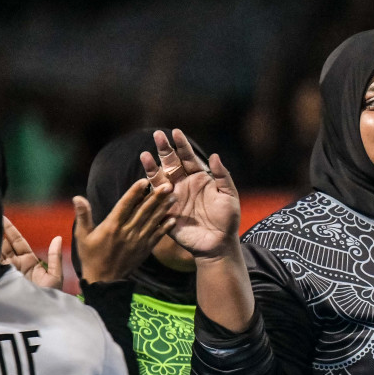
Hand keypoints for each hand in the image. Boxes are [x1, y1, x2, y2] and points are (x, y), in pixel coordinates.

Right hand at [1, 216, 64, 290]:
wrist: (42, 313)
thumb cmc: (51, 297)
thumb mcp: (55, 276)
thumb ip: (55, 257)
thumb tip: (57, 237)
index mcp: (28, 261)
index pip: (17, 241)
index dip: (10, 230)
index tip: (2, 217)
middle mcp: (15, 265)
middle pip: (3, 244)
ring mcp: (6, 272)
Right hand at [73, 176, 174, 282]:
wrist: (104, 279)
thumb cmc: (91, 255)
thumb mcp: (82, 235)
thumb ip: (83, 215)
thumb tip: (77, 197)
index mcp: (112, 226)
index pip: (125, 205)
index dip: (135, 192)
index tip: (144, 180)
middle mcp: (127, 232)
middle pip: (143, 211)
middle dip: (156, 197)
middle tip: (168, 184)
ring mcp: (138, 241)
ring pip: (153, 221)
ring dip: (164, 209)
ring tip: (173, 196)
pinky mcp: (145, 249)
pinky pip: (157, 236)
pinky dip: (166, 227)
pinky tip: (174, 218)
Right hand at [143, 129, 240, 259]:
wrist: (219, 242)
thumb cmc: (228, 219)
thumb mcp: (229, 195)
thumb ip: (222, 176)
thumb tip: (214, 155)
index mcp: (199, 178)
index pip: (188, 157)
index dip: (182, 145)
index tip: (175, 132)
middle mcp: (184, 184)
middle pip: (171, 163)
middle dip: (164, 149)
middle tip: (157, 135)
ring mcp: (173, 196)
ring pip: (160, 178)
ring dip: (152, 167)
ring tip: (145, 155)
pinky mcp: (166, 210)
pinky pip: (156, 198)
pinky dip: (152, 189)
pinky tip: (147, 178)